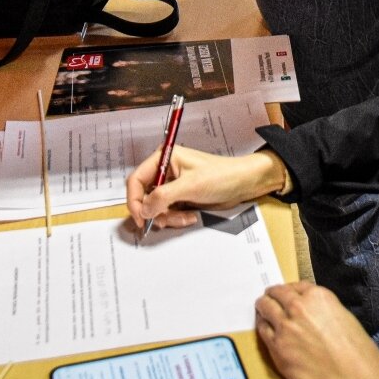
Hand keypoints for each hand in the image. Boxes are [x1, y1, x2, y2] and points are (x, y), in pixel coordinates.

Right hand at [125, 147, 286, 232]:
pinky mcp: (179, 197)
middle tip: (166, 220)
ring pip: (155, 208)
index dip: (134, 200)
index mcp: (163, 158)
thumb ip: (163, 196)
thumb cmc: (221, 176)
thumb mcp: (191, 185)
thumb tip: (144, 210)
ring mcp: (171, 185)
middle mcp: (164, 170)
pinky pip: (167, 212)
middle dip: (155, 211)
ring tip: (185, 217)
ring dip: (168, 217)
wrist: (243, 184)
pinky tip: (190, 216)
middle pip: (143, 196)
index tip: (141, 218)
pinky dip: (175, 218)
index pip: (136, 180)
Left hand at [255, 282, 378, 378]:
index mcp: (318, 296)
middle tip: (268, 297)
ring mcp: (285, 327)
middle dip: (272, 295)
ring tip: (262, 308)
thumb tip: (309, 314)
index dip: (289, 290)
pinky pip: (262, 330)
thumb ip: (322, 310)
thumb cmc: (355, 352)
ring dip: (263, 307)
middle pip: (277, 294)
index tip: (286, 293)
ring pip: (265, 308)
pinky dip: (262, 326)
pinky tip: (263, 326)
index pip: (296, 286)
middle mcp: (299, 307)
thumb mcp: (343, 317)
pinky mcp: (277, 348)